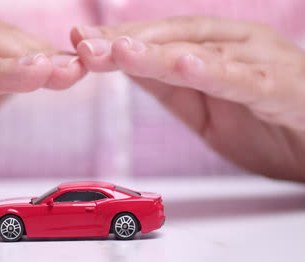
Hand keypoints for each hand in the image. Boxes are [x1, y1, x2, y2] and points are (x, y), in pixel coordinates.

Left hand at [72, 16, 304, 180]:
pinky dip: (214, 71)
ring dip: (159, 51)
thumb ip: (169, 85)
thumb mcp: (204, 107)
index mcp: (216, 48)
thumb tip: (128, 68)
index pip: (160, 37)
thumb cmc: (266, 121)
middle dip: (128, 41)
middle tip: (86, 44)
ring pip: (203, 53)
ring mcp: (261, 61)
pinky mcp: (282, 87)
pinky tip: (185, 64)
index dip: (120, 38)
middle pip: (174, 37)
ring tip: (122, 49)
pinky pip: (244, 78)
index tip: (82, 42)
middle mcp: (237, 44)